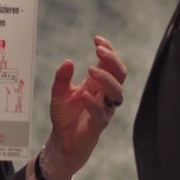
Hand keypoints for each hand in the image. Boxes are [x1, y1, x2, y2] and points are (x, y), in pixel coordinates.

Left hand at [43, 36, 126, 179]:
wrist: (63, 140)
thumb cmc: (65, 115)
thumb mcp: (59, 92)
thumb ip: (62, 77)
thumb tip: (68, 61)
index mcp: (98, 84)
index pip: (110, 63)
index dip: (108, 50)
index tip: (97, 39)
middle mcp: (105, 95)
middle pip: (120, 74)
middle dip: (112, 60)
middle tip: (99, 50)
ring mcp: (104, 109)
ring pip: (116, 92)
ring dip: (106, 79)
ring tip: (90, 70)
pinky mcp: (98, 124)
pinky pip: (101, 113)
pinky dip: (94, 103)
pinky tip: (84, 95)